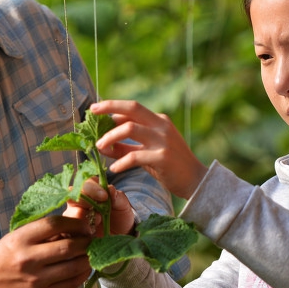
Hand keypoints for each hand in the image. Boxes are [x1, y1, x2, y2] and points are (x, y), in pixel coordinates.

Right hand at [0, 214, 94, 287]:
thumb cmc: (5, 254)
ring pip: (74, 267)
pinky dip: (83, 274)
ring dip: (88, 258)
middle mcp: (28, 259)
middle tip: (91, 238)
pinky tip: (84, 268)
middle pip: (69, 247)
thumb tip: (77, 223)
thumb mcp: (18, 236)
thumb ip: (43, 231)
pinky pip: (71, 284)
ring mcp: (36, 280)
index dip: (75, 222)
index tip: (83, 224)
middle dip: (86, 241)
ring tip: (90, 252)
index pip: (54, 224)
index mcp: (20, 239)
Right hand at [65, 179, 135, 237]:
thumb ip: (117, 197)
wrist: (120, 234)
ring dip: (81, 217)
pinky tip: (92, 232)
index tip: (104, 196)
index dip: (92, 188)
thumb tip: (110, 189)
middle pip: (72, 196)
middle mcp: (79, 201)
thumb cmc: (120, 216)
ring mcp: (74, 216)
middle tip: (98, 211)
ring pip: (68, 213)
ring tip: (97, 222)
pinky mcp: (73, 231)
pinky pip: (69, 230)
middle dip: (84, 202)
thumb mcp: (123, 206)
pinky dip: (80, 230)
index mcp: (91, 190)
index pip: (85, 183)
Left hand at [90, 99, 208, 200]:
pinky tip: (113, 169)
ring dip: (110, 137)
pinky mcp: (162, 157)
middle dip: (110, 107)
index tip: (95, 109)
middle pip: (132, 108)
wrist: (195, 180)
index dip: (112, 107)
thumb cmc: (169, 166)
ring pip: (130, 129)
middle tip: (92, 113)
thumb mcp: (147, 151)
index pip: (133, 107)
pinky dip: (121, 162)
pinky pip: (135, 156)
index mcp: (159, 121)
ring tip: (99, 147)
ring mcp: (163, 140)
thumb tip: (102, 144)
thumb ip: (126, 146)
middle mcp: (161, 126)